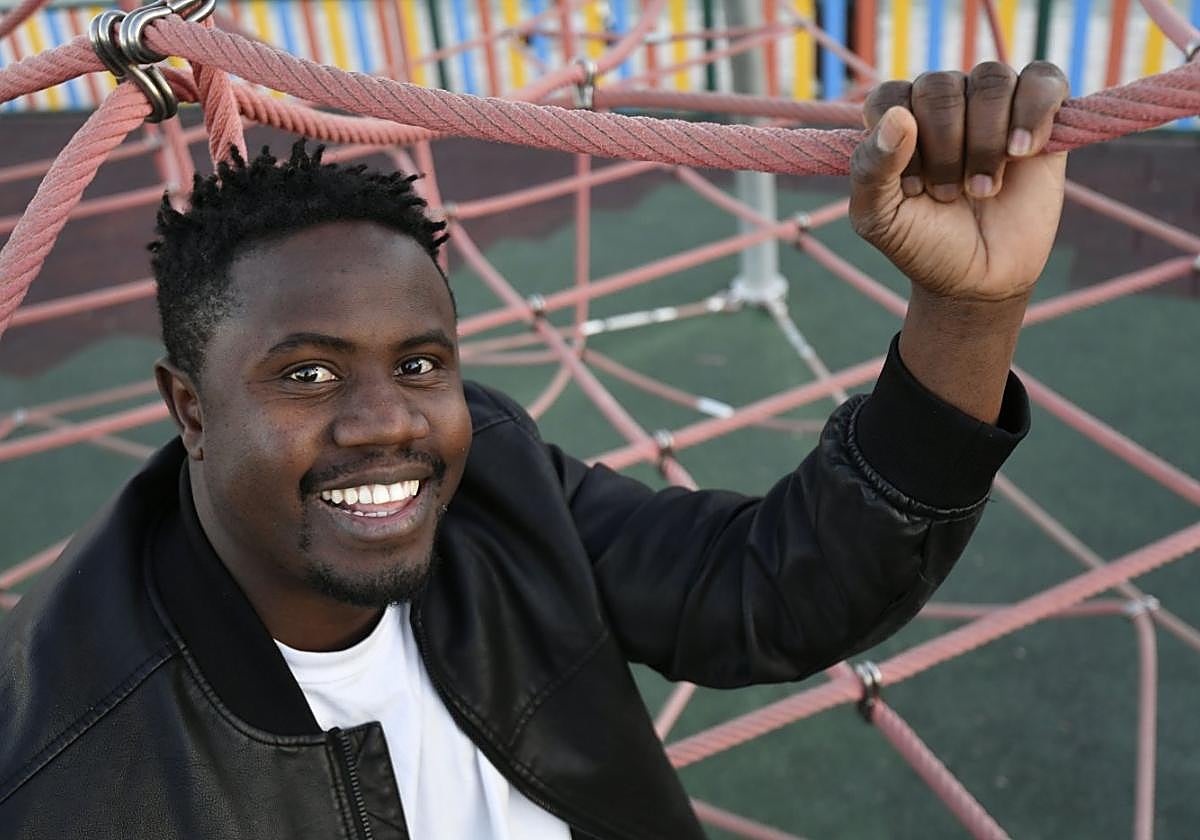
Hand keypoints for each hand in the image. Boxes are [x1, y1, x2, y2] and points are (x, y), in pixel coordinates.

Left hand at [849, 62, 1069, 302]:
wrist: (980, 278)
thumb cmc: (923, 243)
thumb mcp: (879, 218)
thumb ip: (870, 168)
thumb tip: (897, 116)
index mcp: (897, 121)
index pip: (891, 95)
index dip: (902, 143)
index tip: (912, 190)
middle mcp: (944, 103)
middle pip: (941, 86)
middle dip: (944, 147)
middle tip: (948, 195)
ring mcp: (993, 105)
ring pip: (992, 79)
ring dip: (985, 141)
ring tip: (982, 190)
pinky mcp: (1042, 113)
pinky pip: (1043, 79)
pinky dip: (1033, 112)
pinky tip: (1021, 153)